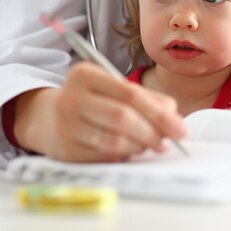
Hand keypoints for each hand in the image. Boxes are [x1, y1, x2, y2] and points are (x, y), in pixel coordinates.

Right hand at [14, 62, 187, 161]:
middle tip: (169, 142)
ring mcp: (66, 125)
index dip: (160, 113)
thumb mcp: (114, 89)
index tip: (182, 128)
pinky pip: (106, 155)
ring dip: (141, 145)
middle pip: (123, 117)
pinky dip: (125, 154)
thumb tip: (175, 119)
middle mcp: (71, 98)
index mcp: (85, 74)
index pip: (131, 94)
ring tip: (151, 144)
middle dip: (154, 132)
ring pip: (115, 140)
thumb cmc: (92, 101)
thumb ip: (147, 99)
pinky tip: (131, 150)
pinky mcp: (66, 150)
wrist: (48, 119)